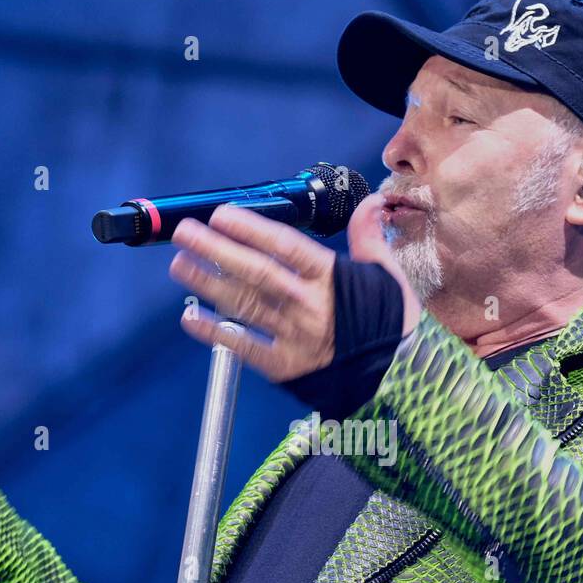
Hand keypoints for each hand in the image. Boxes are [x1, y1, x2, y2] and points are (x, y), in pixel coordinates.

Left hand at [168, 192, 421, 379]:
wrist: (402, 380)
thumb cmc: (393, 324)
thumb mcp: (388, 275)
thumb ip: (369, 237)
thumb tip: (370, 202)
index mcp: (332, 278)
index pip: (285, 247)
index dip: (250, 229)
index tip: (221, 215)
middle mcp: (309, 305)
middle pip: (255, 272)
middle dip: (216, 250)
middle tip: (185, 233)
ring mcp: (294, 337)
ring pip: (245, 305)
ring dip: (208, 284)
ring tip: (180, 265)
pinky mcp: (286, 367)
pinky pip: (244, 347)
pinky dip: (215, 332)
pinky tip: (190, 317)